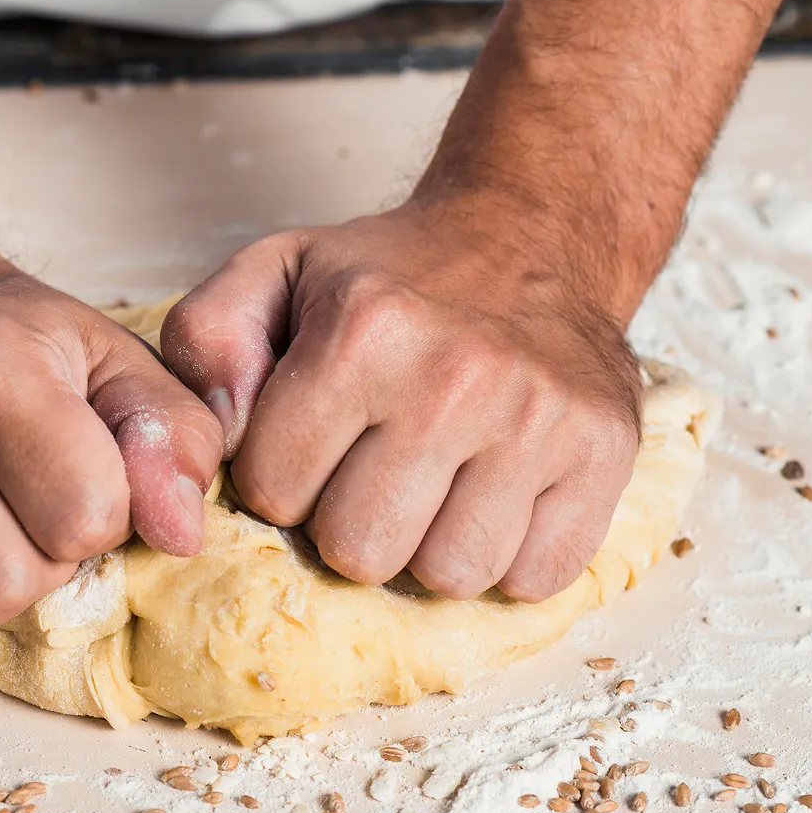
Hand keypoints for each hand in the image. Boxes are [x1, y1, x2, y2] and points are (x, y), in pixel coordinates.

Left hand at [162, 194, 641, 602]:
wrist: (531, 234)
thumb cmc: (394, 275)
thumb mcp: (276, 273)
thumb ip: (206, 343)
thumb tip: (211, 441)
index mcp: (365, 333)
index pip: (274, 491)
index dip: (279, 479)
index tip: (309, 445)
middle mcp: (457, 379)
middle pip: (360, 552)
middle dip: (348, 525)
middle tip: (370, 474)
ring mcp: (540, 421)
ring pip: (449, 576)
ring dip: (429, 549)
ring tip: (433, 487)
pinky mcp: (604, 455)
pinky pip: (534, 578)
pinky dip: (507, 558)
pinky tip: (493, 500)